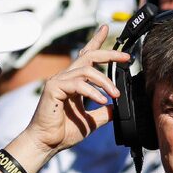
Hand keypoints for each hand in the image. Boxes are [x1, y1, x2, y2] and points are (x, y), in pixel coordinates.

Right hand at [23, 25, 129, 156]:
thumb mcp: (91, 120)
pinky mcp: (54, 89)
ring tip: (115, 94)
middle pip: (89, 56)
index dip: (96, 41)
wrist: (47, 144)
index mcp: (74, 82)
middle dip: (109, 53)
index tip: (106, 29)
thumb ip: (103, 111)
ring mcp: (58, 81)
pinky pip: (78, 84)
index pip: (86, 57)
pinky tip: (102, 100)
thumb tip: (117, 107)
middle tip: (125, 57)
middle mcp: (66, 78)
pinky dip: (93, 91)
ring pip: (86, 70)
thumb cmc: (64, 132)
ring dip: (105, 81)